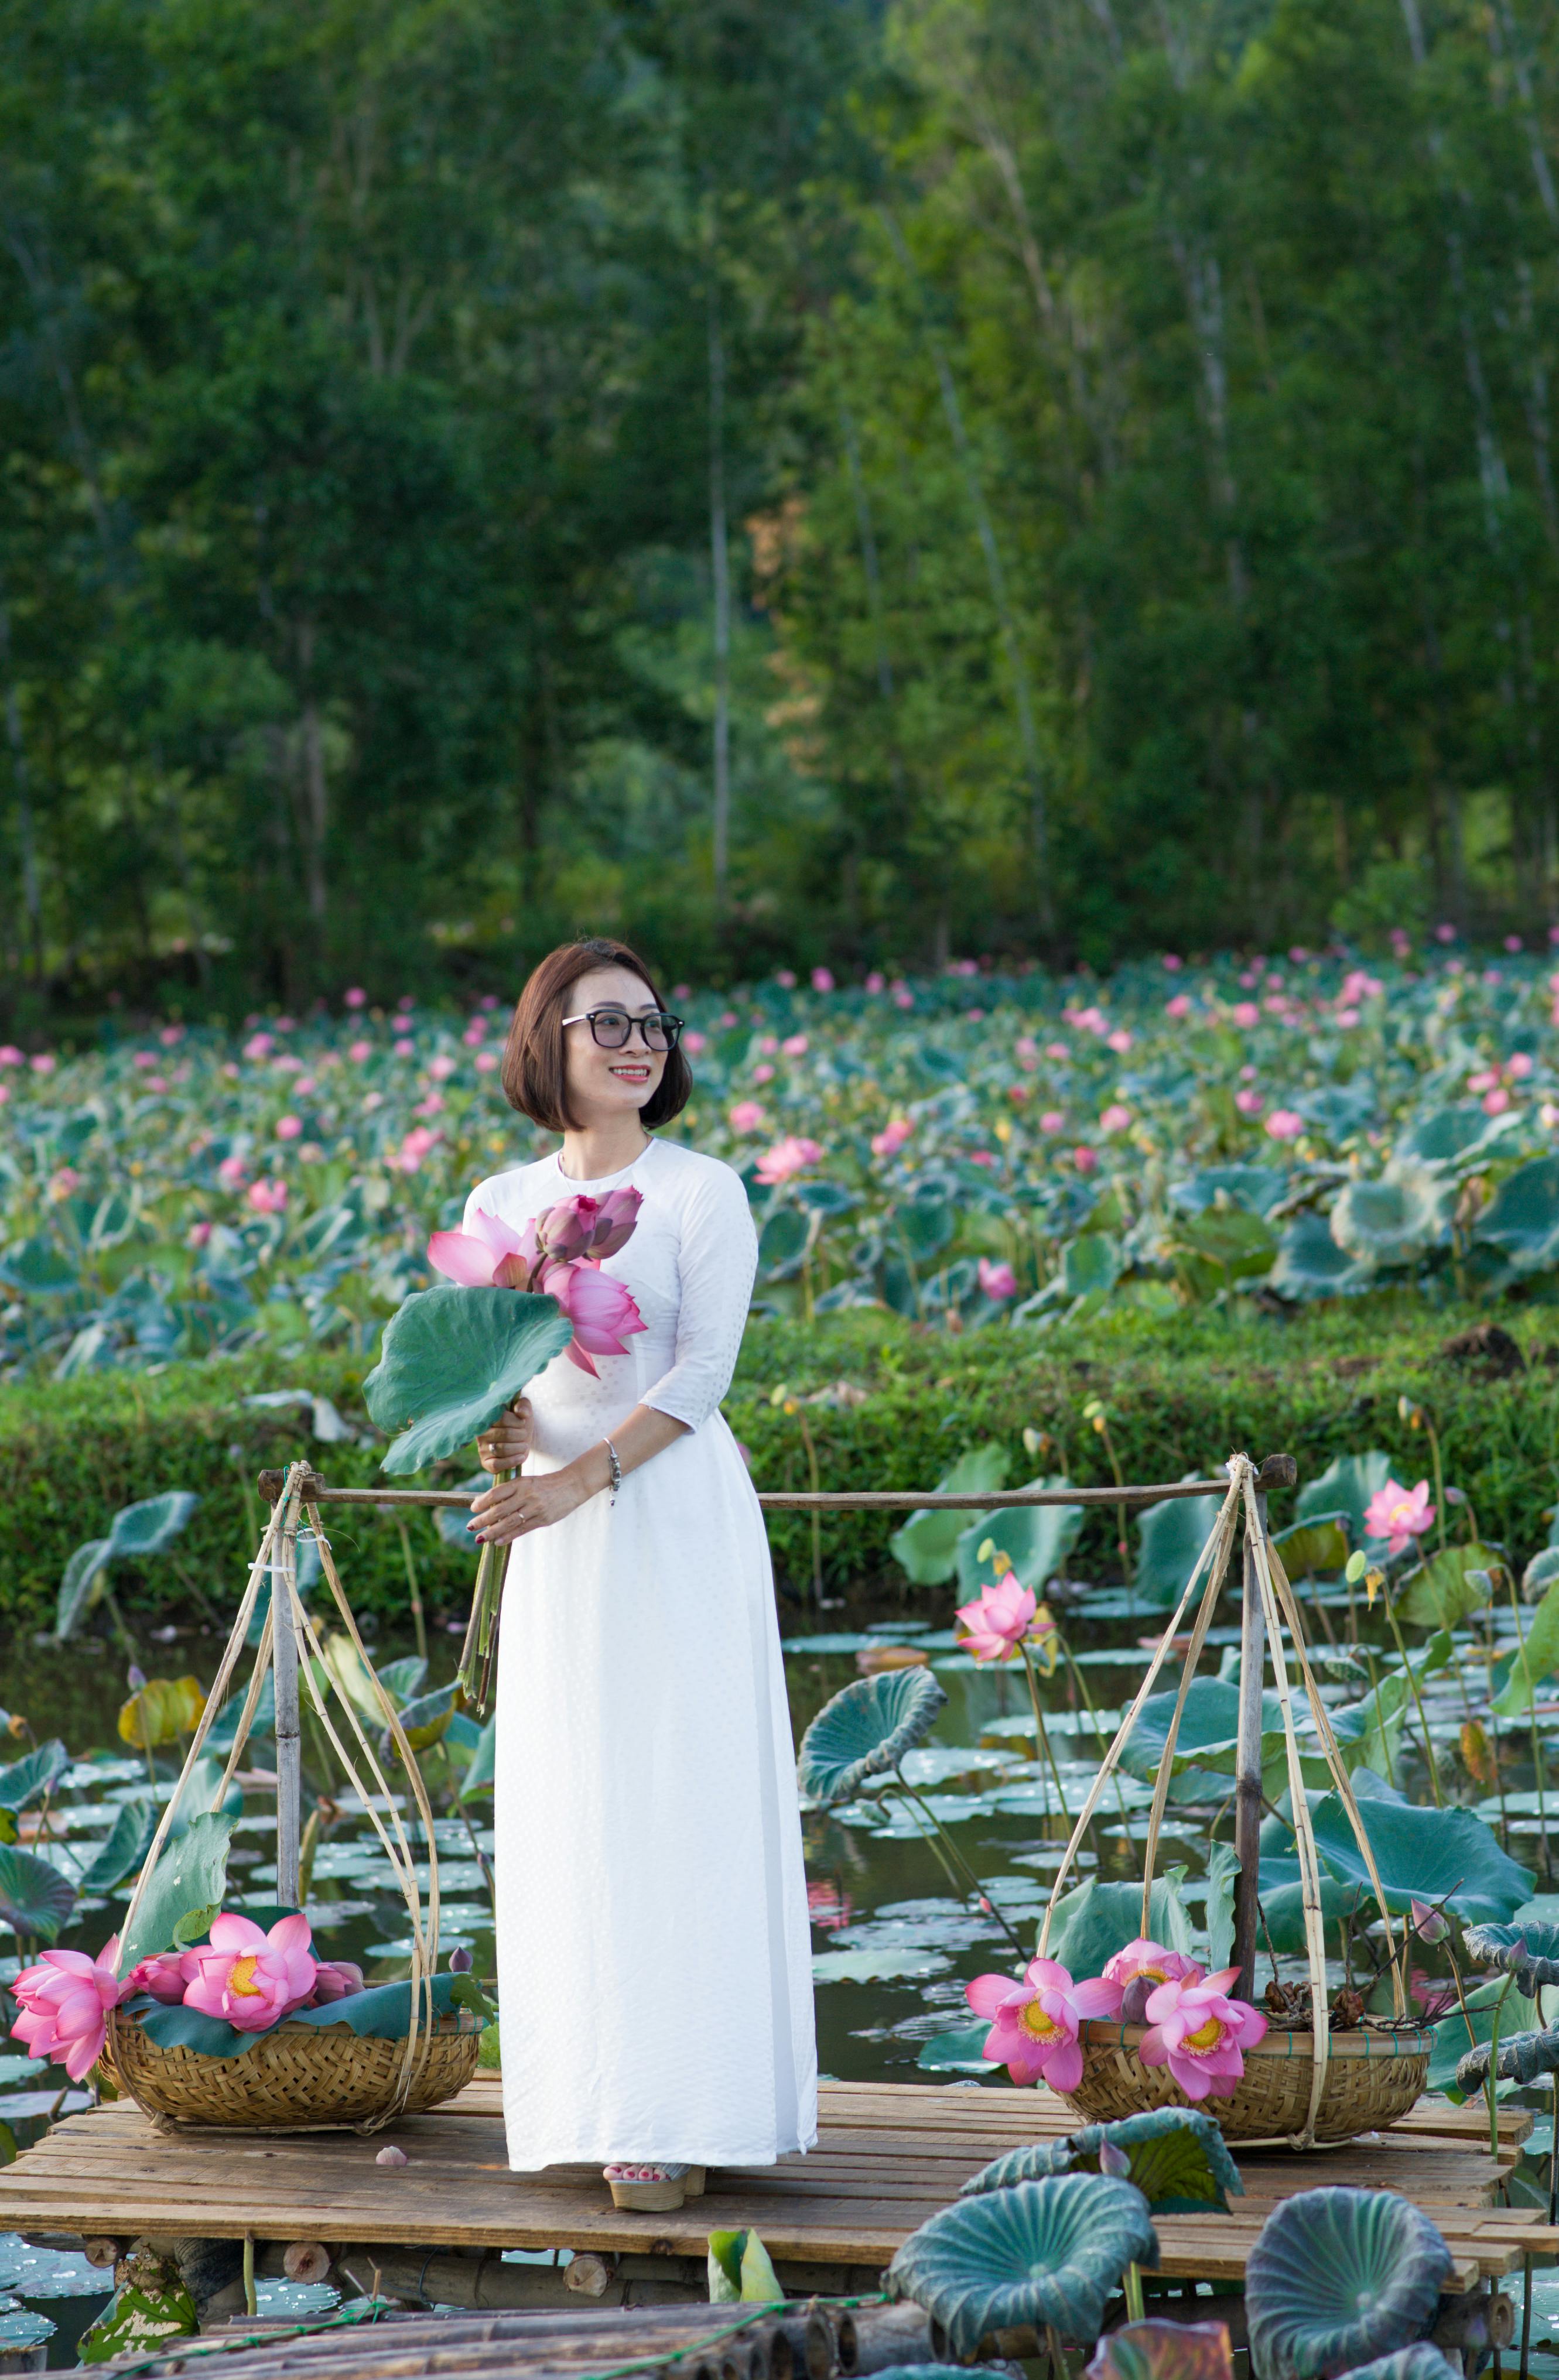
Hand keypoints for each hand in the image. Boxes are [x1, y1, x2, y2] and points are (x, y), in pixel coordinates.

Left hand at [469, 1465, 588, 1544]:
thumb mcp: (528, 1482)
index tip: (473, 1508)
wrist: (572, 1485)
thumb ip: (511, 1491)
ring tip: (480, 1538)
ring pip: (509, 1522)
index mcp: (521, 1483)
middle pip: (499, 1509)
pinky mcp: (543, 1519)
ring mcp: (535, 1508)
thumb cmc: (546, 1484)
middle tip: (470, 1526)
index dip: (482, 1502)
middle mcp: (527, 1495)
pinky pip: (522, 1530)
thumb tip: (489, 1504)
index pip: (496, 1493)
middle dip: (483, 1519)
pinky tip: (497, 1541)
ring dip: (492, 1531)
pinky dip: (508, 1536)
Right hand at [476, 1399, 532, 1475]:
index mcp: (487, 1417)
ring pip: (502, 1449)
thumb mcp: (523, 1409)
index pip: (503, 1418)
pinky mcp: (486, 1462)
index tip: (522, 1422)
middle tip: (524, 1434)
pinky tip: (521, 1457)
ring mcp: (482, 1448)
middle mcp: (481, 1433)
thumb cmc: (519, 1421)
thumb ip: (523, 1406)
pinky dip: (511, 1462)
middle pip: (505, 1434)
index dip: (517, 1421)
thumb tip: (522, 1413)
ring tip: (524, 1445)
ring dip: (519, 1447)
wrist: (520, 1437)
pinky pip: (496, 1465)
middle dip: (520, 1435)